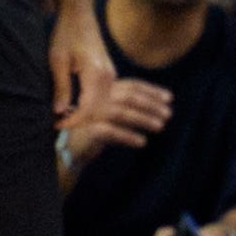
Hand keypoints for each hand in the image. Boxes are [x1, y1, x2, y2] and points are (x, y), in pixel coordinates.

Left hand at [47, 6, 113, 132]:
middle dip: (79, 121)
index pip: (88, 108)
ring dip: (85, 115)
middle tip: (58, 124)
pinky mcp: (108, 74)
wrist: (79, 15)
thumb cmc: (66, 34)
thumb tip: (60, 111)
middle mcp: (108, 76)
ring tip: (64, 118)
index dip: (73, 120)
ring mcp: (110, 75)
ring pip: (102, 105)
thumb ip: (61, 87)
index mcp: (96, 73)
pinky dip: (90, 106)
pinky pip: (102, 97)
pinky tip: (74, 107)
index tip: (57, 125)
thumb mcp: (58, 60)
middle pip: (98, 110)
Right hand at [57, 74, 172, 166]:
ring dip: (143, 119)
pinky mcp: (87, 130)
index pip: (131, 86)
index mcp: (103, 91)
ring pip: (122, 113)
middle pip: (128, 97)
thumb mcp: (108, 117)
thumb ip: (124, 109)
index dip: (151, 90)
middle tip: (168, 114)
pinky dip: (128, 136)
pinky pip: (111, 132)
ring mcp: (91, 114)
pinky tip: (141, 142)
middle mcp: (97, 99)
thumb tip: (156, 108)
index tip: (169, 98)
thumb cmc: (90, 132)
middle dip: (151, 104)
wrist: (66, 150)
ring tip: (160, 127)